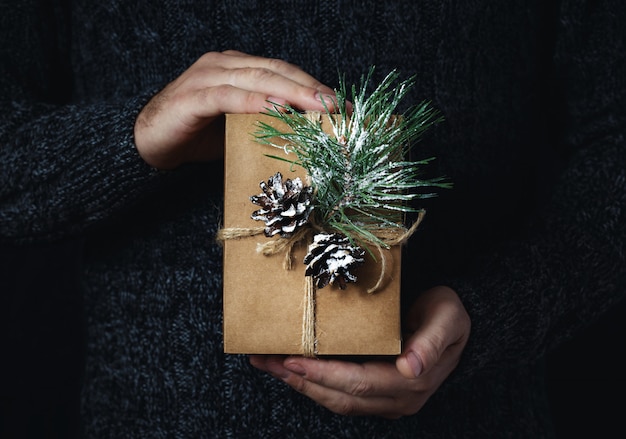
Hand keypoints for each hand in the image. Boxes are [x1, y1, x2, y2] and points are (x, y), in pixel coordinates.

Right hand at [134, 50, 336, 168]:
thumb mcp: (238, 127)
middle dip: (309, 88)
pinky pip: (228, 96)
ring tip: (317, 107)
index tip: (339, 105)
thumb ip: (265, 121)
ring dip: (290, 93)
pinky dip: (254, 102)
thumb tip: (305, 132)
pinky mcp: (193, 96)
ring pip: (257, 78)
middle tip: (336, 105)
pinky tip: (276, 110)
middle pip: (275, 70)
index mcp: (238, 68)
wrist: (147, 144)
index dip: (312, 86)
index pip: (282, 72)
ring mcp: (207, 77)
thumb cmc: (195, 135)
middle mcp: (224, 65)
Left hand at [249, 285, 470, 418]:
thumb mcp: (447, 319)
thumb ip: (431, 341)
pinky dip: (315, 384)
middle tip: (266, 361)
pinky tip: (294, 371)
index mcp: (412, 382)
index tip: (292, 360)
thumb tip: (411, 368)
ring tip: (271, 366)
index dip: (323, 375)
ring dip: (301, 385)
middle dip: (300, 380)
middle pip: (340, 396)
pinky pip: (341, 396)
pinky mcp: (379, 394)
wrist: (458, 322)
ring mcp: (388, 400)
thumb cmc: (449, 314)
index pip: (359, 383)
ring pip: (337, 400)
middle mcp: (398, 399)